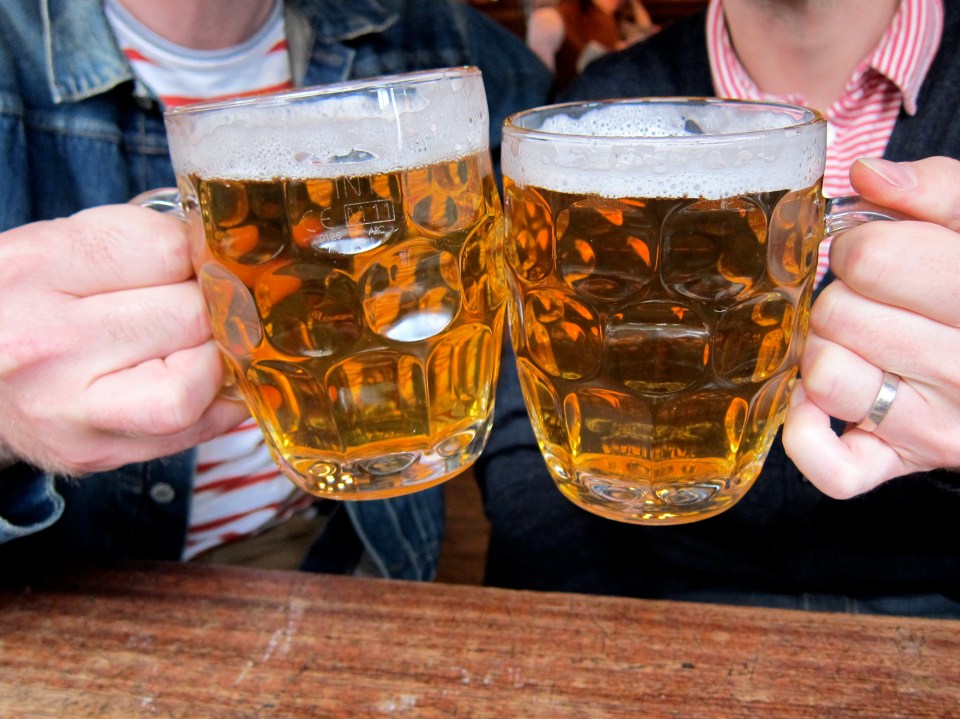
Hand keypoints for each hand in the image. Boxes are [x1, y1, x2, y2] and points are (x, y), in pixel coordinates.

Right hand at [0, 205, 249, 474]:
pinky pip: (198, 427)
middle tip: (204, 304)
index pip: (167, 250)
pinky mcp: (98, 452)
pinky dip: (222, 400)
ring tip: (200, 344)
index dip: (199, 253)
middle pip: (191, 314)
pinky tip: (210, 380)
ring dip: (218, 356)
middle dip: (214, 305)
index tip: (195, 260)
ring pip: (200, 377)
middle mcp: (46, 340)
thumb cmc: (28, 305)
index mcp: (35, 267)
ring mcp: (72, 406)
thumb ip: (141, 239)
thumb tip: (226, 251)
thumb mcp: (60, 248)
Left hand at [783, 156, 959, 497]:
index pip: (870, 257)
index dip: (858, 247)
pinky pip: (831, 467)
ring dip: (821, 351)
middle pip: (837, 312)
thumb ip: (937, 190)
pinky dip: (806, 435)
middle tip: (870, 301)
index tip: (876, 256)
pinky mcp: (899, 464)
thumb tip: (865, 173)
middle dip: (840, 296)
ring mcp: (933, 426)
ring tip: (857, 343)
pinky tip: (818, 403)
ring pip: (823, 374)